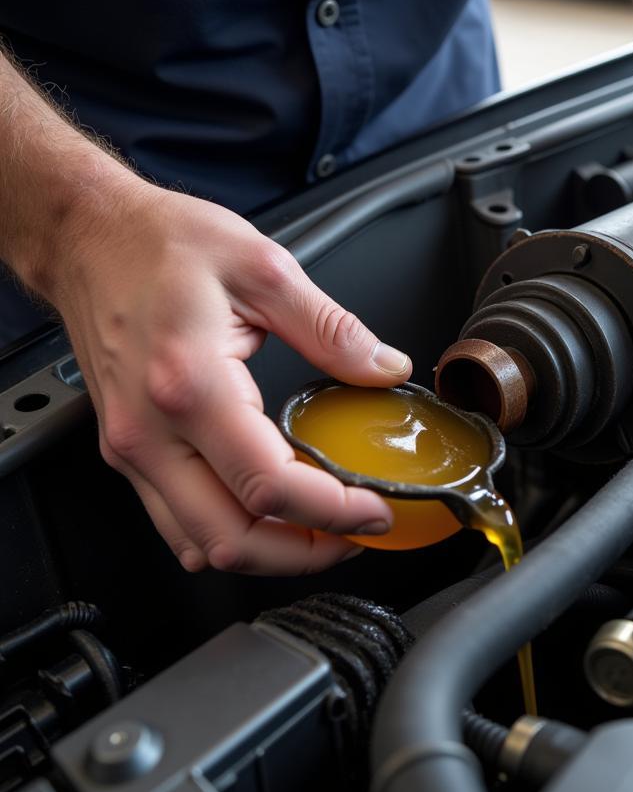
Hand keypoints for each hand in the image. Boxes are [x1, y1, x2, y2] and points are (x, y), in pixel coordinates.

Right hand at [50, 181, 410, 574]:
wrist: (89, 238)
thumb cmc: (159, 244)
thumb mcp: (263, 267)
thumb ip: (331, 328)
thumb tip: (383, 367)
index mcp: (191, 385)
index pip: (269, 486)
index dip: (334, 512)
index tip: (376, 509)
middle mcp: (152, 431)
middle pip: (232, 540)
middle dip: (306, 553)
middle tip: (357, 532)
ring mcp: (133, 448)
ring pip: (201, 543)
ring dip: (269, 552)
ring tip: (322, 528)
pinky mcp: (129, 449)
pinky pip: (177, 520)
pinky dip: (228, 534)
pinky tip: (268, 514)